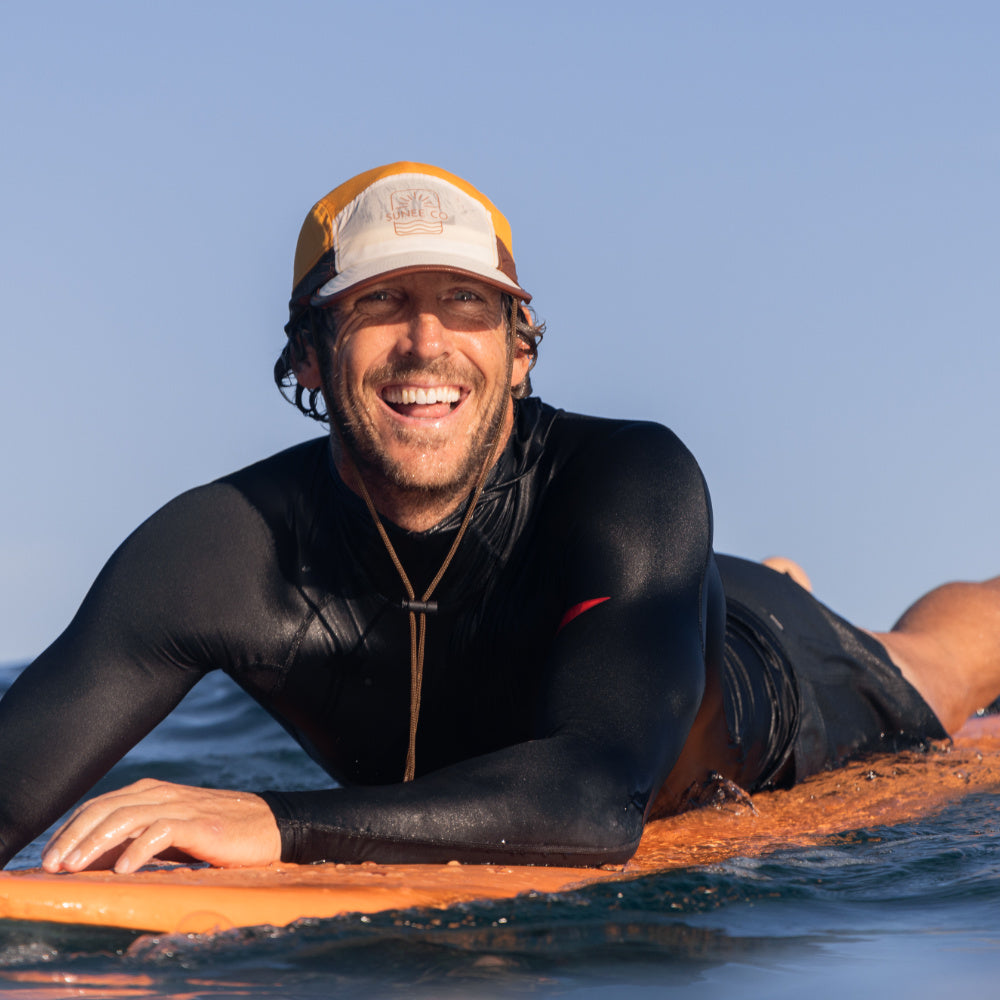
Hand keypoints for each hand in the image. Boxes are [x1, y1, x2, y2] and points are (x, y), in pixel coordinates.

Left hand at [41, 778, 281, 873]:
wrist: (270, 826)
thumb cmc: (219, 834)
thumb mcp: (172, 834)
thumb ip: (138, 837)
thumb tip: (94, 860)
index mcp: (153, 792)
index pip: (100, 804)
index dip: (70, 828)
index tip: (48, 856)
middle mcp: (163, 794)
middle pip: (106, 808)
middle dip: (73, 836)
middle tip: (51, 865)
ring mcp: (182, 806)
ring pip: (127, 817)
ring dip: (95, 843)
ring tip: (75, 868)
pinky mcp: (202, 824)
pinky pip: (162, 831)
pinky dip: (138, 849)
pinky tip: (123, 869)